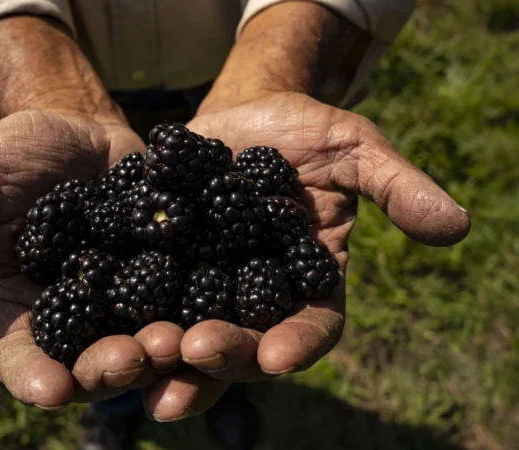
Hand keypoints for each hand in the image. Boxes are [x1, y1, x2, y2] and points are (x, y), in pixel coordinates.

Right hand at [0, 109, 189, 405]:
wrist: (81, 128)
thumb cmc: (16, 153)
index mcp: (18, 307)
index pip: (18, 355)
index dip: (31, 376)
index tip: (50, 389)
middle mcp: (74, 316)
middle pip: (88, 360)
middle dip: (107, 367)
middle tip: (128, 360)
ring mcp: (125, 300)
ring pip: (141, 339)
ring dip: (157, 349)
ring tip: (172, 341)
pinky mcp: (169, 277)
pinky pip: (185, 300)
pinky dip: (196, 310)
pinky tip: (211, 312)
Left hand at [156, 91, 470, 403]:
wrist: (240, 113)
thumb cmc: (303, 131)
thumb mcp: (354, 147)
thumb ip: (397, 186)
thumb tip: (457, 225)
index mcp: (307, 284)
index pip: (311, 326)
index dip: (299, 343)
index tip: (278, 356)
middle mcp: (256, 298)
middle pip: (243, 344)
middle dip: (222, 354)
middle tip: (195, 353)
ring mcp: (205, 288)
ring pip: (189, 336)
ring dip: (167, 355)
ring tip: (142, 360)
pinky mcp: (161, 270)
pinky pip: (142, 299)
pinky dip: (125, 316)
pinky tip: (103, 326)